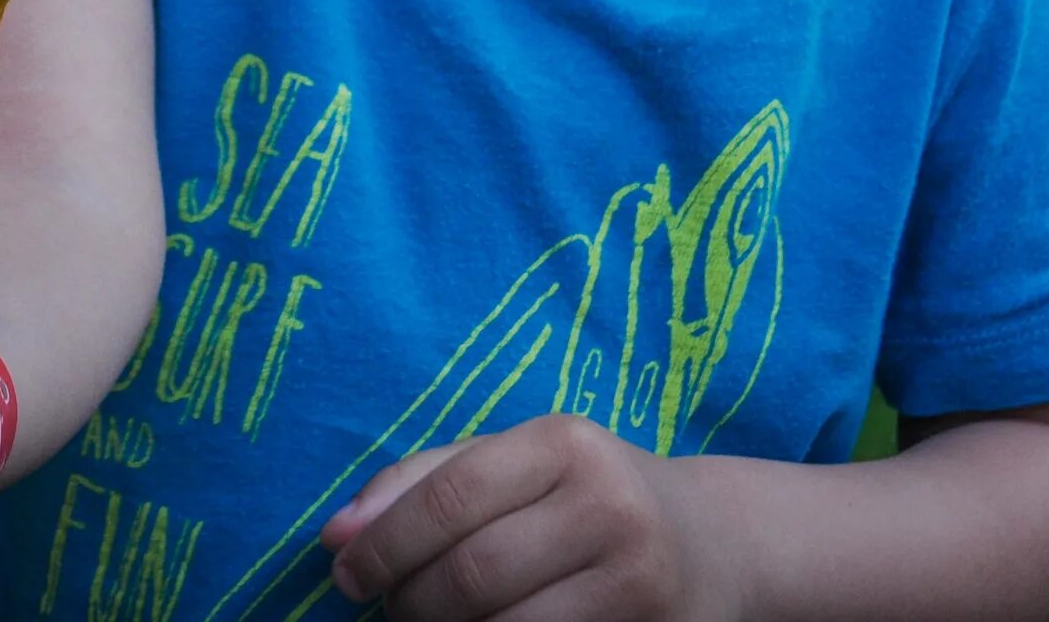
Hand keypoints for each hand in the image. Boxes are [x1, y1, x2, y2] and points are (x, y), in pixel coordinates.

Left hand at [320, 415, 736, 621]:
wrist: (714, 545)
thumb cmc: (586, 498)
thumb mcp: (516, 464)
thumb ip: (422, 483)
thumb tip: (334, 535)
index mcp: (567, 443)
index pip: (451, 496)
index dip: (384, 543)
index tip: (345, 576)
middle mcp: (610, 505)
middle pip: (471, 575)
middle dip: (411, 603)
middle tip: (395, 609)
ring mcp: (636, 580)